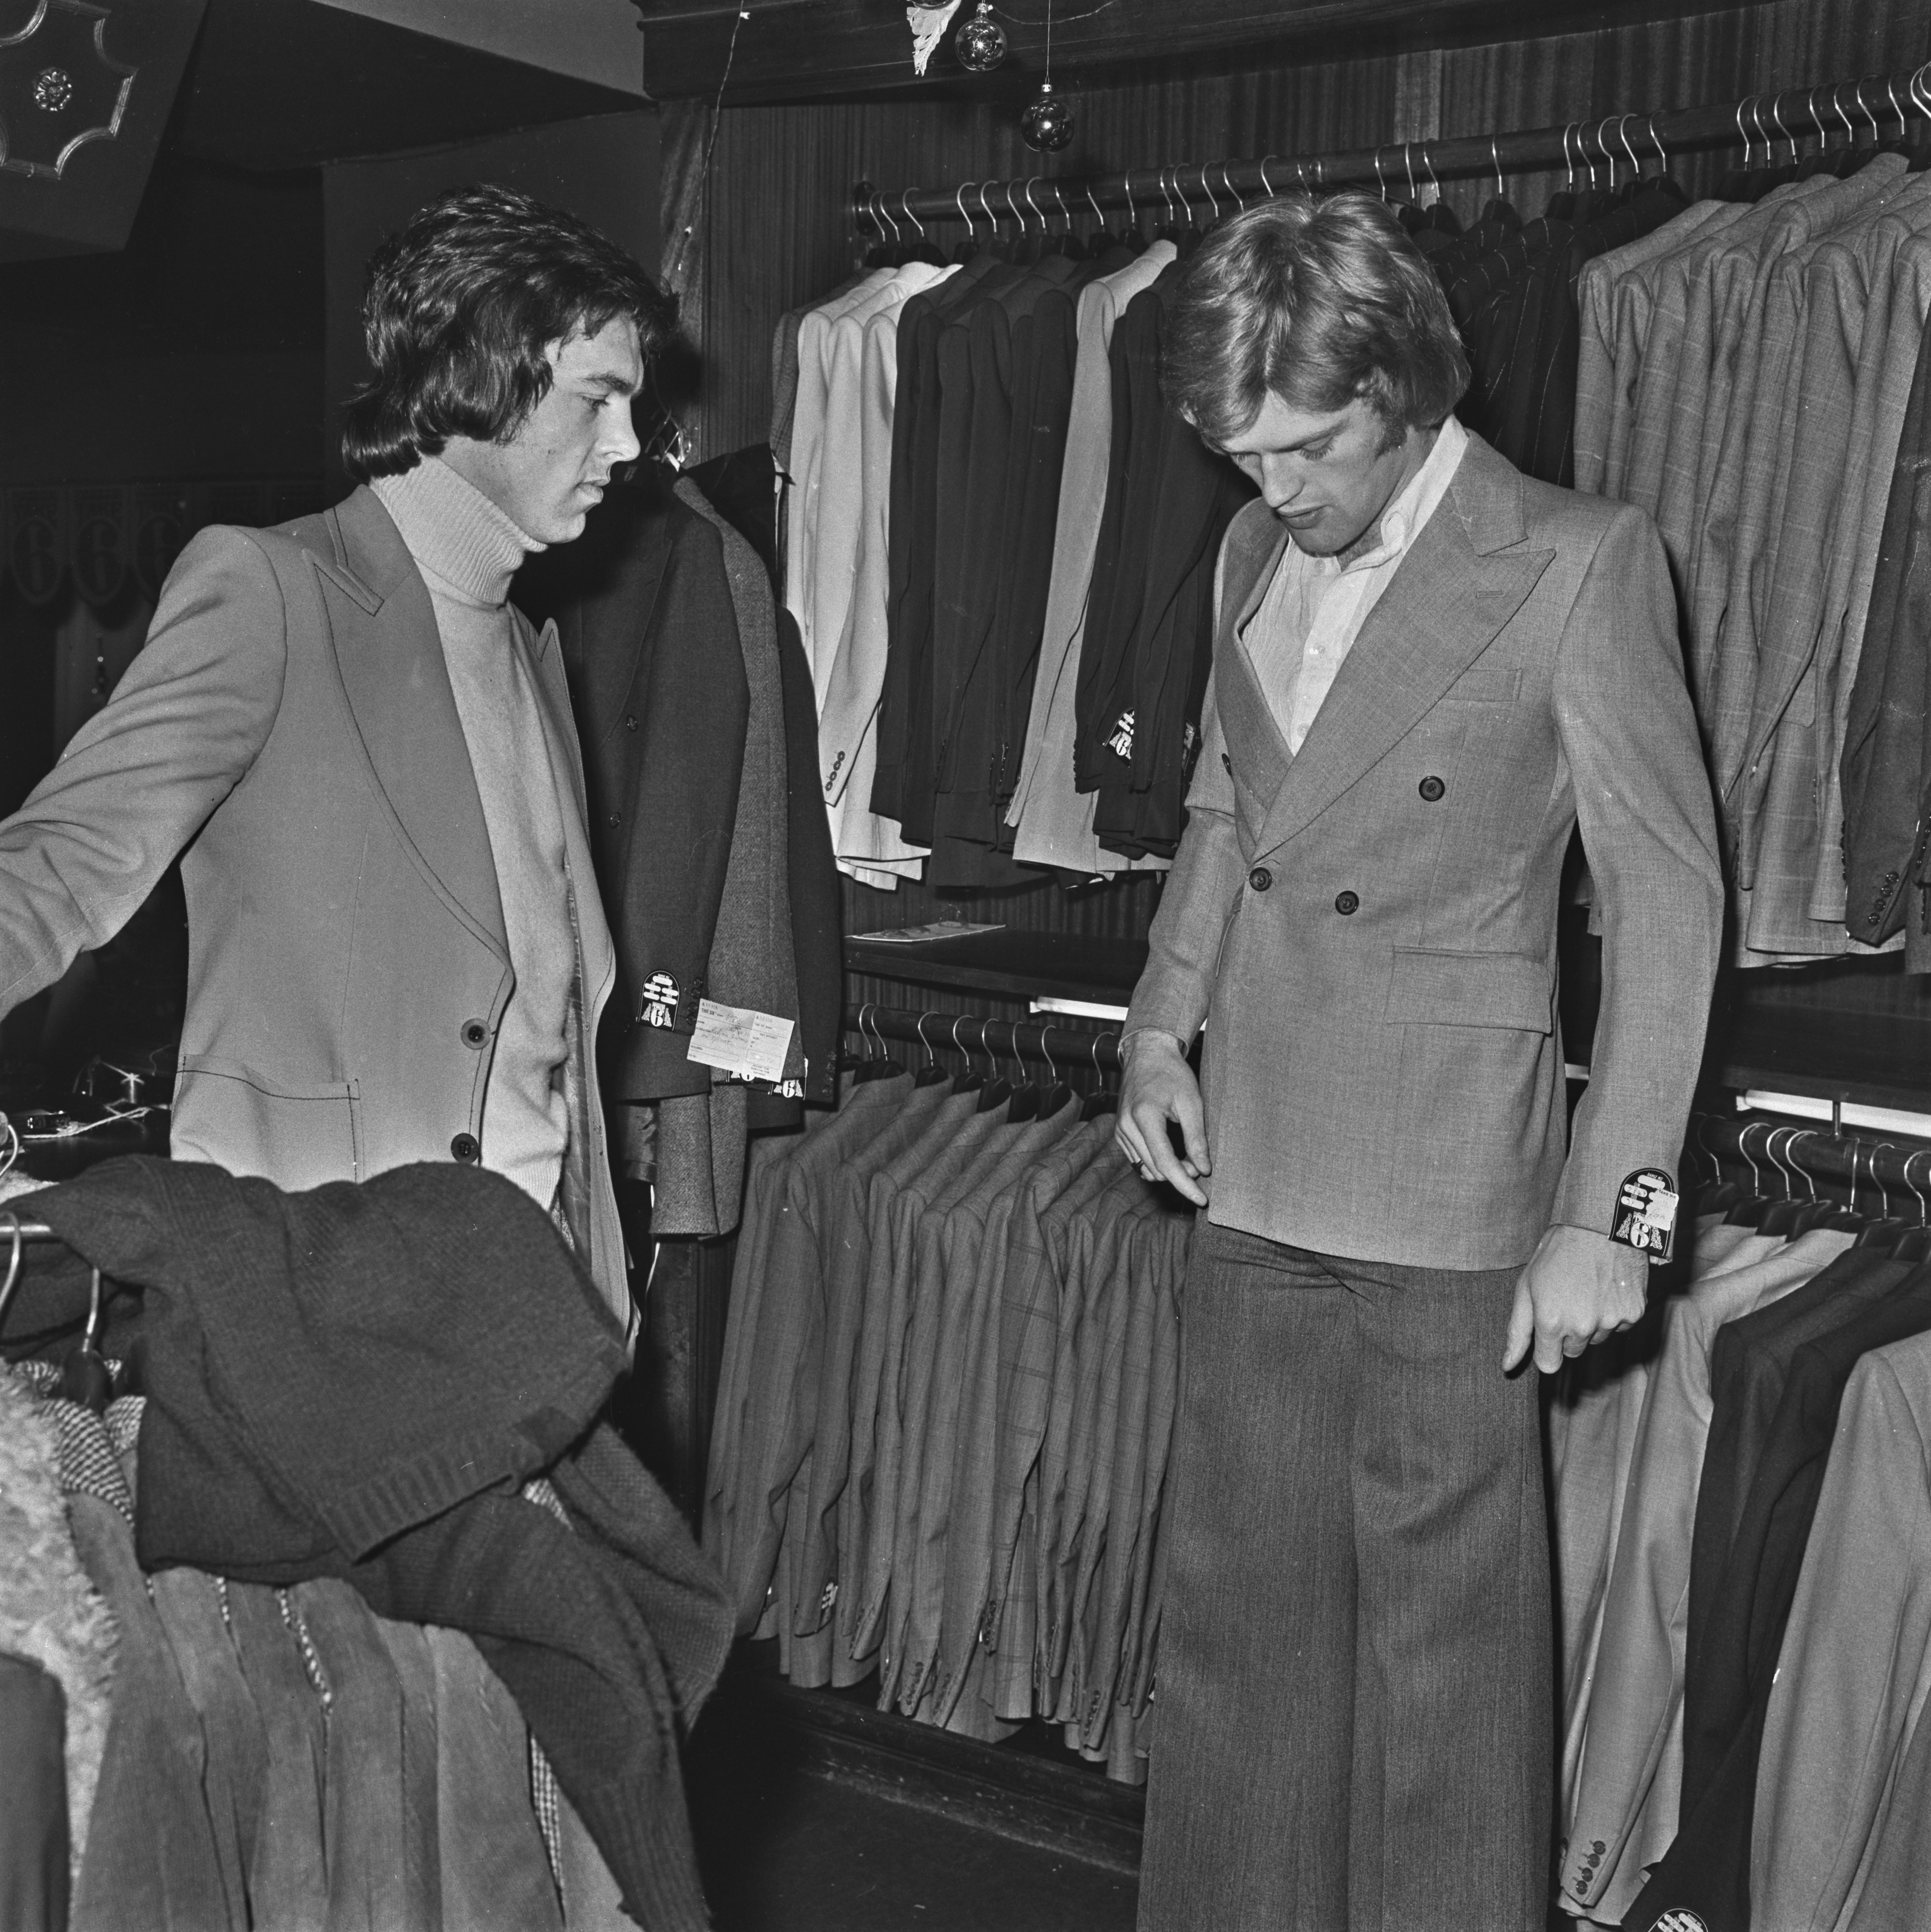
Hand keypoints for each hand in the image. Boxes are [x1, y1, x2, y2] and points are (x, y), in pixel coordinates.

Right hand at [1116, 1034, 1210, 1206]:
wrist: (1147, 1054)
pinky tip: (1172, 1154)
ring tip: (1189, 1157)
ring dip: (1169, 1171)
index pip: (1165, 1162)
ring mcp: (1120, 1130)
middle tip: (1201, 1164)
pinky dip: (1156, 1164)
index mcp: (1144, 1116)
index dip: (1185, 1184)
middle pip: (1155, 1169)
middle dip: (1181, 1175)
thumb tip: (1203, 1170)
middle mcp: (1126, 1126)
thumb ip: (1197, 1138)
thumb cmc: (1172, 1073)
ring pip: (1145, 1169)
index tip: (1202, 1200)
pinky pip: (1138, 1160)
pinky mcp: (1120, 1133)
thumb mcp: (1192, 1102)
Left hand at [1503, 1224, 1646, 1374]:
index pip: (1549, 1364)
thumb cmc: (1556, 1253)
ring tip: (1588, 1289)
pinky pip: (1620, 1326)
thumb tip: (1507, 1366)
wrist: (1598, 1226)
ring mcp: (1610, 1321)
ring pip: (1597, 1338)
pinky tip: (1607, 1288)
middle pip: (1573, 1351)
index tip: (1548, 1333)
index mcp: (1550, 1322)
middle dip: (1568, 1333)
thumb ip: (1518, 1331)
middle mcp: (1581, 1327)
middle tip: (1568, 1299)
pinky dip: (1614, 1313)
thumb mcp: (1526, 1287)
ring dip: (1592, 1322)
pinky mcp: (1634, 1313)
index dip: (1547, 1349)